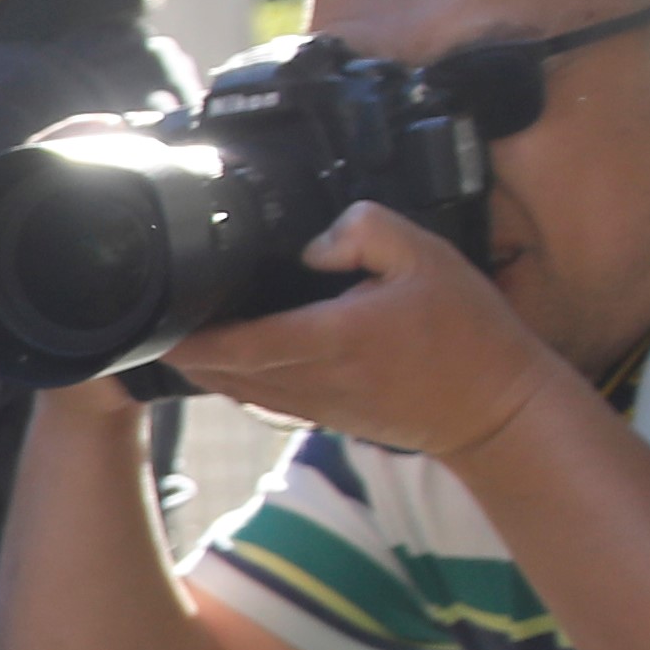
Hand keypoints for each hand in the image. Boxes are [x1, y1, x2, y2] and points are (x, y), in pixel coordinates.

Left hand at [161, 201, 572, 466]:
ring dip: (205, 367)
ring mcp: (315, 405)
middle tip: (155, 318)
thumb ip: (366, 232)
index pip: (241, 345)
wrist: (493, 407)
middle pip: (222, 373)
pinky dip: (235, 379)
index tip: (158, 322)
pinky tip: (227, 354)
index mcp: (333, 338)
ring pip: (236, 391)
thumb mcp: (427, 256)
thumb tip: (314, 241)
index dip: (191, 338)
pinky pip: (262, 399)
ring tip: (180, 333)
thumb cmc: (467, 332)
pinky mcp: (323, 417)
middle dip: (183, 350)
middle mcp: (315, 379)